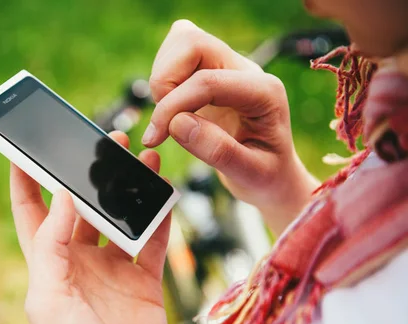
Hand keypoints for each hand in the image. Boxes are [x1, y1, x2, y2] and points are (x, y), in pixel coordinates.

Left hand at [11, 132, 174, 323]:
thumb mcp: (50, 300)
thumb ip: (53, 245)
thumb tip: (59, 193)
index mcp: (48, 268)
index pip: (31, 213)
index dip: (26, 179)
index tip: (26, 145)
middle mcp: (79, 265)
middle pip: (81, 207)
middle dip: (89, 173)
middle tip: (105, 139)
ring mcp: (113, 272)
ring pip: (119, 217)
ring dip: (128, 187)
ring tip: (141, 156)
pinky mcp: (144, 282)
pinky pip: (153, 240)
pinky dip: (159, 214)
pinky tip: (164, 189)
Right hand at [143, 20, 319, 234]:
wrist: (272, 176)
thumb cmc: (266, 176)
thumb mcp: (251, 174)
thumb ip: (218, 151)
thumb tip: (177, 123)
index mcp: (263, 92)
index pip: (208, 81)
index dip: (173, 105)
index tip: (155, 137)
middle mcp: (246, 71)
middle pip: (192, 43)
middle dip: (165, 80)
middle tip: (164, 121)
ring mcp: (227, 67)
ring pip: (181, 42)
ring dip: (162, 79)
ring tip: (169, 118)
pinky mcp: (210, 71)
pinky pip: (177, 54)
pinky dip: (163, 79)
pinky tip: (171, 111)